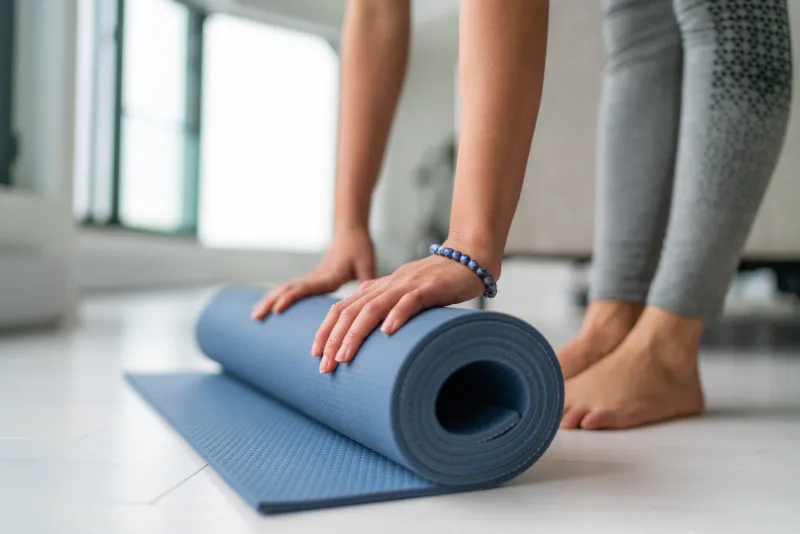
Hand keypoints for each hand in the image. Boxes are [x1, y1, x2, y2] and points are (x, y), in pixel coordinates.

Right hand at [251, 228, 374, 319]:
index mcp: (327, 276)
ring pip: (285, 289)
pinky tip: (269, 307)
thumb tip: (372, 301)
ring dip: (269, 301)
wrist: (350, 232)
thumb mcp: (367, 264)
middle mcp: (315, 277)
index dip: (292, 298)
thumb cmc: (359, 248)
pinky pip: (291, 289)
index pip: (305, 288)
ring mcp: (311, 278)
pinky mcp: (311, 280)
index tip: (278, 308)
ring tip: (254, 316)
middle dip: (271, 303)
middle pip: (288, 289)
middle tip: (255, 317)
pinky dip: (277, 297)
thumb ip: (368, 280)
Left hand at [313, 242, 498, 372]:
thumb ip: (386, 308)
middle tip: (324, 366)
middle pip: (351, 311)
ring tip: (344, 357)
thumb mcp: (404, 295)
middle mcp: (387, 286)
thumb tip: (371, 337)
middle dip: (334, 339)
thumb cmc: (436, 283)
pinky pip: (410, 301)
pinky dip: (397, 315)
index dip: (326, 330)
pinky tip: (388, 332)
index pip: (342, 308)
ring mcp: (407, 286)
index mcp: (377, 288)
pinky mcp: (429, 288)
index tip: (315, 354)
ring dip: (356, 334)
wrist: (468, 259)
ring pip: (373, 308)